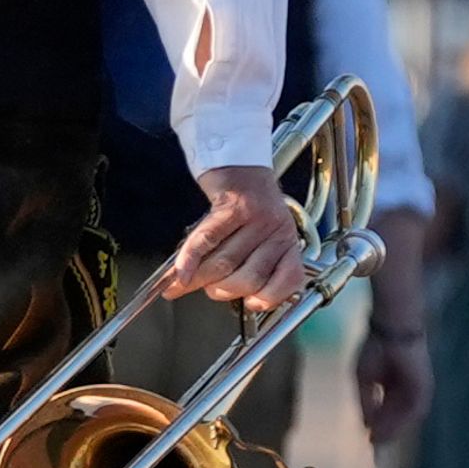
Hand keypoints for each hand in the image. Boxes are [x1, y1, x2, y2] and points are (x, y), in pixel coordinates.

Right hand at [166, 166, 306, 308]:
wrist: (238, 163)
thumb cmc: (249, 205)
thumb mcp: (266, 236)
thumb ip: (256, 265)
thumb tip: (225, 296)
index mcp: (288, 242)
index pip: (286, 281)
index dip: (265, 299)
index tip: (248, 304)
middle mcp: (276, 231)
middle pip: (248, 278)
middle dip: (222, 290)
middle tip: (208, 289)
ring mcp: (255, 219)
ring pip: (224, 263)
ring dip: (199, 278)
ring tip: (183, 283)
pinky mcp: (231, 207)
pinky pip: (208, 240)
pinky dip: (190, 260)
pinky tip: (180, 274)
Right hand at [353, 329, 431, 448]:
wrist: (391, 331)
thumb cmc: (375, 348)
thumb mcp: (362, 379)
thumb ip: (366, 401)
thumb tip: (365, 424)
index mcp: (392, 386)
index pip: (387, 412)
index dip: (378, 426)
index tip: (368, 440)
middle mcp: (406, 391)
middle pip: (397, 418)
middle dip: (386, 432)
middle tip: (375, 447)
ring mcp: (417, 391)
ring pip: (406, 417)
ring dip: (393, 430)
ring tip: (379, 442)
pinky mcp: (424, 389)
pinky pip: (414, 411)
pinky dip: (402, 422)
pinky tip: (390, 430)